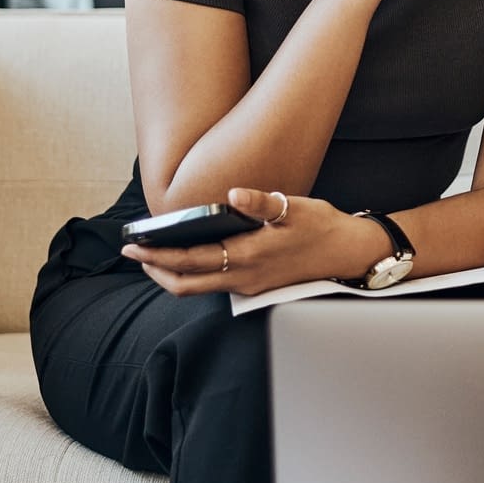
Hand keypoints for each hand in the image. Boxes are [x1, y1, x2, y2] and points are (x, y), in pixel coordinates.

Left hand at [122, 188, 388, 297]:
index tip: (134, 245)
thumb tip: (232, 194)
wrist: (349, 253)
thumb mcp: (293, 208)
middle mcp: (244, 278)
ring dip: (172, 274)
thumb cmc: (322, 227)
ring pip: (199, 288)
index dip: (158, 255)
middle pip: (186, 284)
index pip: (190, 260)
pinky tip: (190, 256)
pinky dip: (193, 274)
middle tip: (133, 252)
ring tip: (154, 255)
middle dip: (155, 269)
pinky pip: (214, 285)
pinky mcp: (256, 286)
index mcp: (248, 256)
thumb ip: (260, 202)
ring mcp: (249, 286)